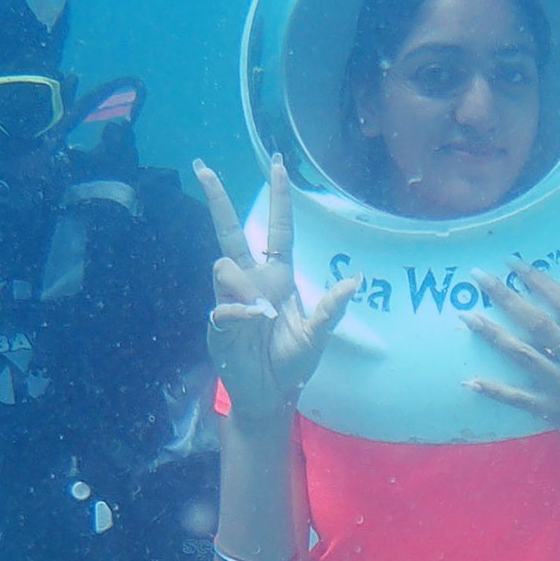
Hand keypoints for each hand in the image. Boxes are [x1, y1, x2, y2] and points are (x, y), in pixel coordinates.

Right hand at [194, 156, 357, 427]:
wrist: (270, 395)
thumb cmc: (293, 363)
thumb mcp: (318, 335)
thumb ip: (332, 308)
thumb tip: (356, 280)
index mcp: (277, 277)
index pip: (277, 229)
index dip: (278, 199)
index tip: (278, 165)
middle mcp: (251, 282)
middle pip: (229, 232)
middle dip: (217, 200)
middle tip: (203, 168)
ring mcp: (230, 299)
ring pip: (224, 267)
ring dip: (244, 286)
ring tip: (265, 315)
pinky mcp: (218, 322)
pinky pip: (222, 305)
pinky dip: (239, 311)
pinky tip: (253, 323)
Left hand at [462, 261, 559, 477]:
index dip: (541, 281)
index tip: (515, 264)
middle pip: (539, 325)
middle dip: (507, 298)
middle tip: (479, 277)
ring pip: (523, 356)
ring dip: (493, 336)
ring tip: (466, 316)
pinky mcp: (552, 410)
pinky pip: (519, 399)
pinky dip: (494, 391)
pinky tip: (470, 381)